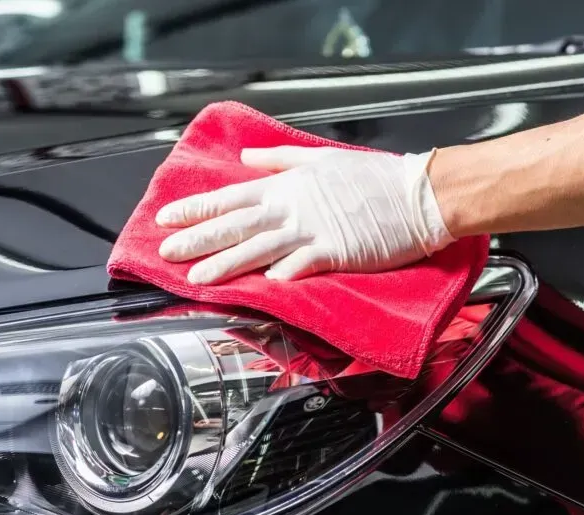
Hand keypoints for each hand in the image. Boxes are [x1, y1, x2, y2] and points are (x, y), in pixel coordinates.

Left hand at [156, 146, 453, 283]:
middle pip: (235, 225)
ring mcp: (312, 229)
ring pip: (258, 247)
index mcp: (287, 185)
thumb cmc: (375, 178)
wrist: (417, 194)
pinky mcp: (335, 250)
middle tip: (165, 253)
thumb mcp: (321, 158)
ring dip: (225, 263)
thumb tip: (246, 158)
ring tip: (196, 277)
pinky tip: (263, 287)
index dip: (196, 208)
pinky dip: (283, 274)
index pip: (230, 197)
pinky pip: (303, 264)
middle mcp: (292, 207)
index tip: (166, 218)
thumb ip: (279, 161)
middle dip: (196, 239)